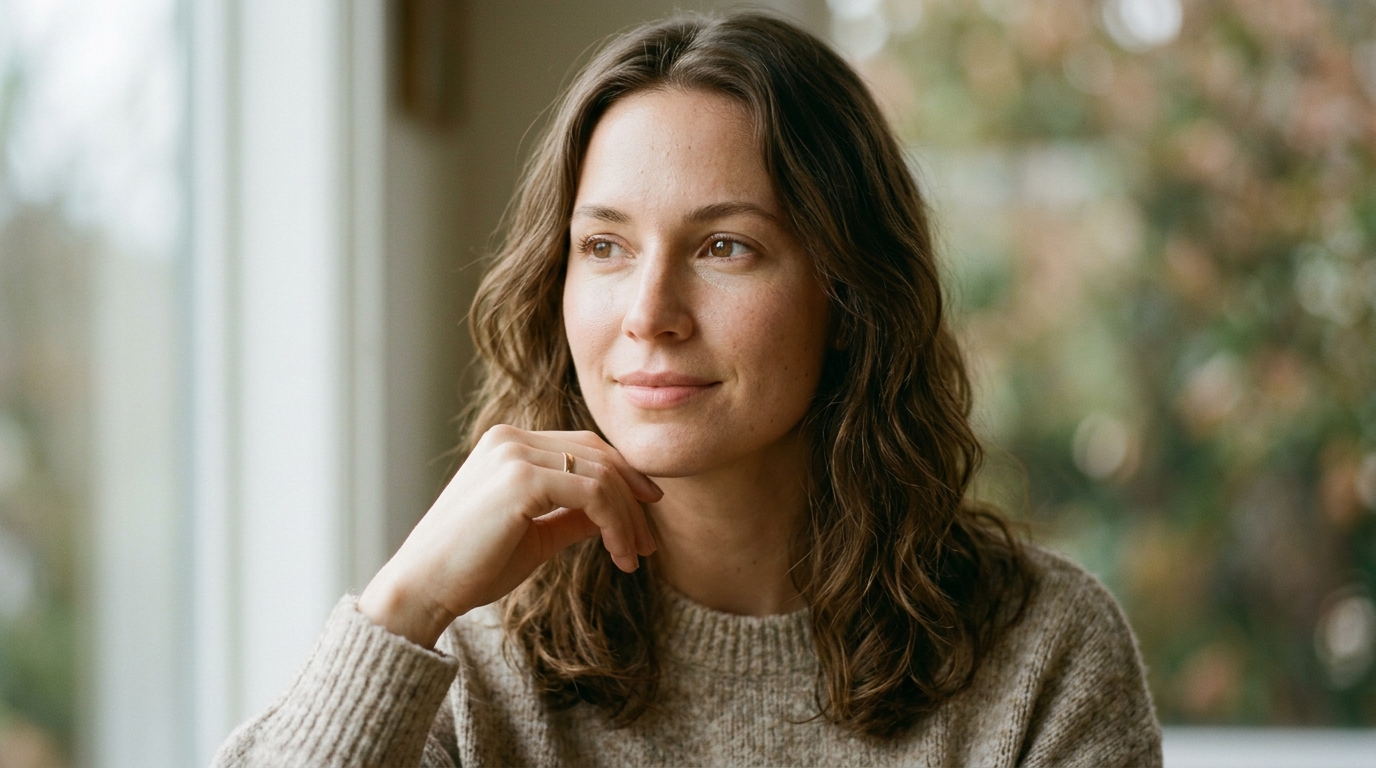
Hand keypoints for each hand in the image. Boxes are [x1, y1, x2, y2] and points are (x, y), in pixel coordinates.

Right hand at [357, 425, 660, 647]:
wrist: (423, 589)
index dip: (623, 478)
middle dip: (633, 499)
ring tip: (635, 557)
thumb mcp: (537, 534)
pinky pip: (592, 493)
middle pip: (599, 456)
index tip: (646, 516)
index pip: (585, 447)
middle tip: (649, 544)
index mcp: (510, 443)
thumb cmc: (473, 567)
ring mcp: (514, 453)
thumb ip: (575, 515)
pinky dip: (615, 523)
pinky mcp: (520, 478)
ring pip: (601, 474)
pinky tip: (618, 554)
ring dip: (628, 519)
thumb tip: (619, 512)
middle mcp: (511, 438)